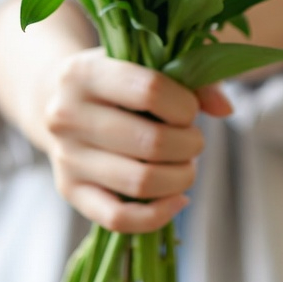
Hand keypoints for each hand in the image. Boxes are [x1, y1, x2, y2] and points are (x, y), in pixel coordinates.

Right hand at [43, 47, 232, 233]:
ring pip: (140, 182)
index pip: (150, 91)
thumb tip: (225, 109)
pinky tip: (177, 199)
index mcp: (84, 72)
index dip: (185, 105)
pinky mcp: (69, 191)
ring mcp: (66, 156)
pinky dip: (158, 215)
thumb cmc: (115, 80)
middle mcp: (66, 114)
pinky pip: (118, 218)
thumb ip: (191, 77)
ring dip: (180, 177)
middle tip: (193, 140)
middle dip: (189, 145)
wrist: (57, 99)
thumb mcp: (144, 62)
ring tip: (186, 165)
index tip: (190, 109)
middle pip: (151, 143)